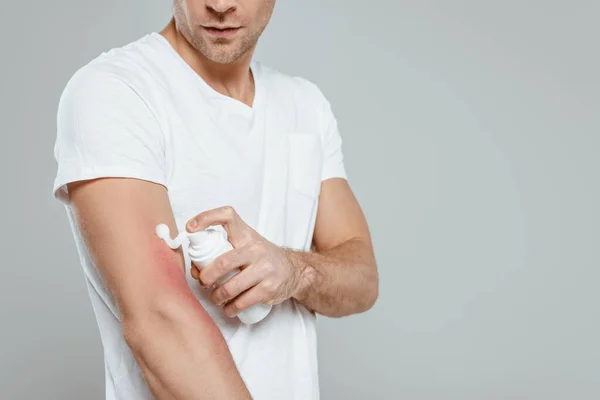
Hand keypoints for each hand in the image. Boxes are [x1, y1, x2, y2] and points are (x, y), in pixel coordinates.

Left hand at [186, 206, 304, 317]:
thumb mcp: (247, 246)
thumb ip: (223, 252)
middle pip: (223, 262)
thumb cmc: (262, 258)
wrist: (294, 270)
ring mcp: (264, 268)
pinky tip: (229, 309)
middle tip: (203, 283)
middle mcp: (256, 249)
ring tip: (216, 298)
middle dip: (207, 276)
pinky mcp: (269, 287)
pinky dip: (231, 308)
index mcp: (246, 235)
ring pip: (231, 287)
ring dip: (217, 297)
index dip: (207, 217)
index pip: (227, 216)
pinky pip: (243, 301)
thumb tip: (196, 270)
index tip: (191, 228)